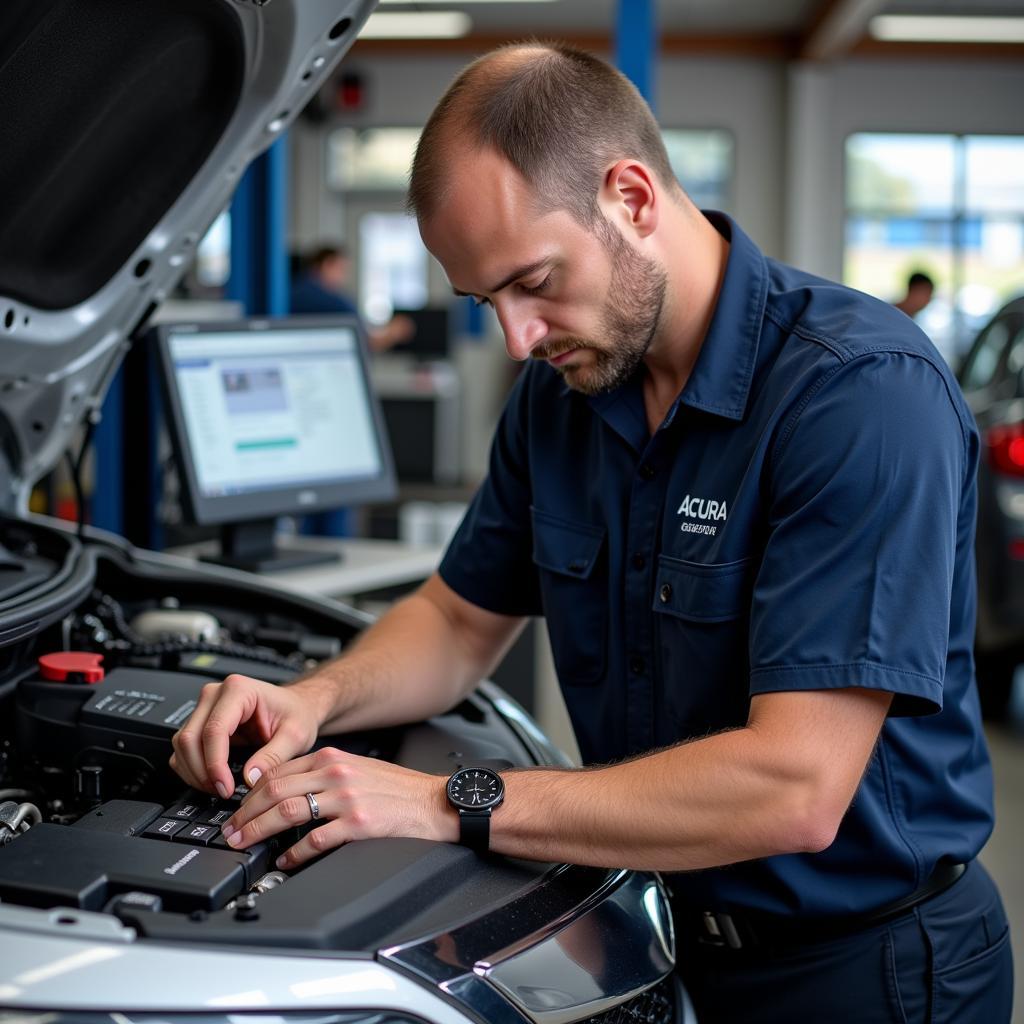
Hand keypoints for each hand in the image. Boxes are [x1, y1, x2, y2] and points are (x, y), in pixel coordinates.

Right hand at [170, 674, 321, 797]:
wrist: (296, 707)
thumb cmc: (296, 714)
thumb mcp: (295, 735)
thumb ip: (274, 756)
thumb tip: (250, 778)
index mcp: (239, 690)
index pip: (214, 730)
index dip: (215, 764)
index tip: (225, 787)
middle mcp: (216, 694)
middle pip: (190, 738)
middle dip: (202, 772)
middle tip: (223, 792)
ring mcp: (205, 707)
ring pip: (182, 745)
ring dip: (195, 772)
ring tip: (219, 788)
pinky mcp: (200, 722)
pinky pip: (183, 749)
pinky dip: (192, 769)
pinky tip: (211, 780)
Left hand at [219, 746, 457, 868]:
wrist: (433, 802)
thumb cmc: (397, 789)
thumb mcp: (356, 768)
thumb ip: (323, 775)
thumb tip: (285, 792)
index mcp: (332, 759)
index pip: (277, 771)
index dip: (249, 794)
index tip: (237, 810)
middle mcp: (336, 774)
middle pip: (275, 790)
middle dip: (245, 814)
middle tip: (230, 832)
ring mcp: (346, 798)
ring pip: (288, 811)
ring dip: (259, 830)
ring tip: (245, 844)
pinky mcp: (359, 823)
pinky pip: (316, 839)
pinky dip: (294, 853)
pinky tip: (285, 861)